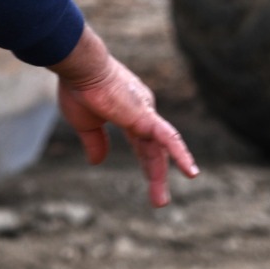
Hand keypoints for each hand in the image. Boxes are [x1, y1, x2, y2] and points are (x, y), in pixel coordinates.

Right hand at [52, 27, 198, 206]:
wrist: (80, 67)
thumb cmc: (79, 89)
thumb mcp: (85, 123)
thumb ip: (94, 142)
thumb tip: (98, 162)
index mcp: (130, 113)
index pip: (144, 144)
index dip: (147, 163)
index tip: (151, 183)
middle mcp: (144, 114)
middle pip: (154, 150)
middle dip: (155, 175)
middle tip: (159, 201)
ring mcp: (146, 115)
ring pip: (160, 150)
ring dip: (160, 175)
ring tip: (160, 201)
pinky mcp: (145, 117)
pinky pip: (169, 138)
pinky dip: (180, 155)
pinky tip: (190, 172)